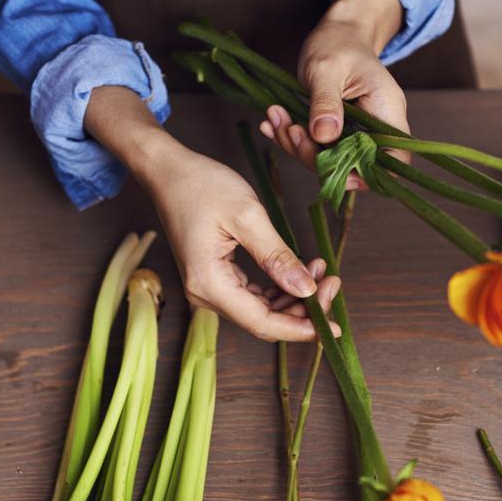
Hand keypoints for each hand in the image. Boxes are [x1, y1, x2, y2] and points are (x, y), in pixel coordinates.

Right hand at [84, 86, 340, 341]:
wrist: (168, 171)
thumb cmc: (201, 185)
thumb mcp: (247, 215)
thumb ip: (277, 256)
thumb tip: (306, 289)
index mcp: (209, 283)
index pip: (262, 322)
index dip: (301, 328)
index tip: (333, 325)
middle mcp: (204, 293)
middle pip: (263, 320)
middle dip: (302, 309)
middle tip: (333, 282)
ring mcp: (208, 287)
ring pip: (260, 309)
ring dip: (293, 297)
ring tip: (320, 270)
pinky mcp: (214, 277)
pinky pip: (252, 295)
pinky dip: (278, 287)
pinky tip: (300, 270)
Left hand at [259, 0, 410, 176]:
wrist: (337, 31)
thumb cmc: (337, 43)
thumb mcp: (328, 68)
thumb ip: (326, 102)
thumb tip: (324, 136)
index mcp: (386, 113)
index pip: (393, 160)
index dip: (368, 174)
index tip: (333, 168)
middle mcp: (374, 127)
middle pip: (353, 165)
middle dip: (315, 156)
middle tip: (289, 129)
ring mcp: (354, 131)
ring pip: (328, 158)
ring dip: (296, 144)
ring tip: (275, 116)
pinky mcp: (335, 130)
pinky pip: (314, 145)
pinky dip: (290, 137)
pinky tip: (271, 123)